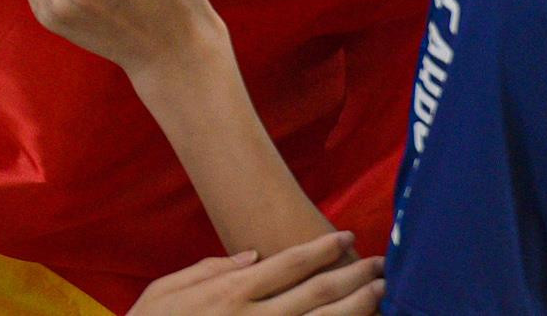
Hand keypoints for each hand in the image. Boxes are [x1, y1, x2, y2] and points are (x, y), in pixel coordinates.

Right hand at [132, 234, 385, 314]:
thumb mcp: (164, 290)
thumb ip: (207, 269)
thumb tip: (250, 255)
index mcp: (232, 293)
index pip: (291, 264)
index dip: (324, 250)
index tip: (347, 239)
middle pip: (319, 294)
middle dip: (354, 276)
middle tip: (382, 264)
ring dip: (359, 308)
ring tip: (382, 294)